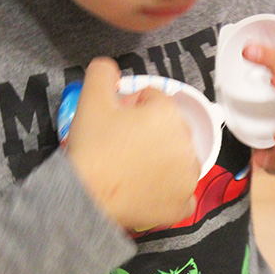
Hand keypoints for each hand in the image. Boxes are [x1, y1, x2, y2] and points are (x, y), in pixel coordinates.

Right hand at [65, 58, 199, 229]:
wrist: (87, 197)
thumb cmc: (92, 148)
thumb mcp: (91, 99)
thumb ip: (103, 72)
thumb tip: (111, 68)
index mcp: (168, 114)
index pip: (153, 99)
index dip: (131, 106)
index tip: (116, 120)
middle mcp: (186, 144)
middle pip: (169, 129)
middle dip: (150, 132)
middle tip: (121, 145)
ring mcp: (188, 178)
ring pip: (179, 160)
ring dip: (163, 160)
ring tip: (134, 168)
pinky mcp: (183, 205)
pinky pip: (182, 195)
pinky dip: (169, 193)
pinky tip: (150, 191)